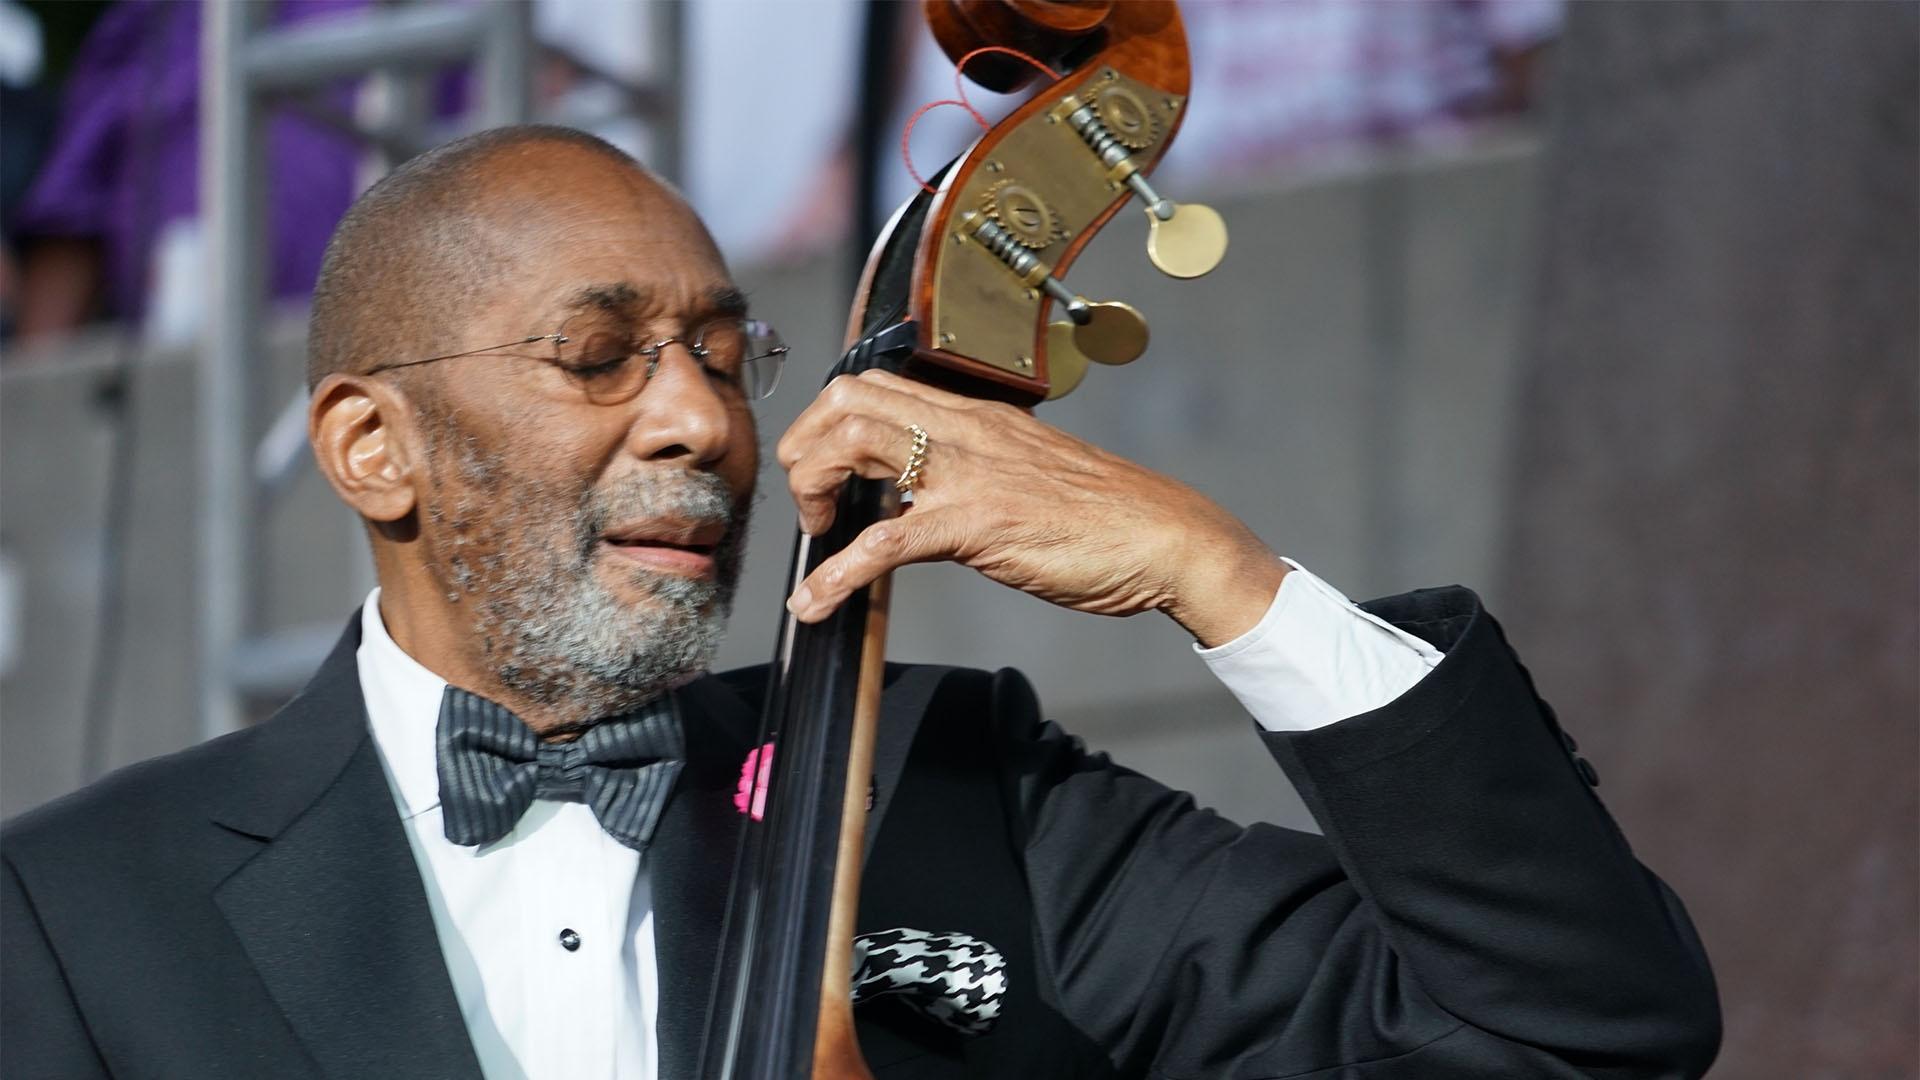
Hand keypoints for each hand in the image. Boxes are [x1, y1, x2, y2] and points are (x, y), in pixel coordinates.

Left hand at [775, 370, 1288, 646]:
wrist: (1167, 536)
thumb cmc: (1108, 515)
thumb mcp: (1029, 472)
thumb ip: (977, 470)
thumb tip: (931, 494)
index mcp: (976, 414)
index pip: (875, 384)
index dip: (827, 420)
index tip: (822, 465)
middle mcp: (965, 429)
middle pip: (847, 399)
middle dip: (806, 446)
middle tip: (811, 499)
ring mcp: (967, 472)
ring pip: (853, 445)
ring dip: (812, 489)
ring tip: (815, 533)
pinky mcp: (973, 523)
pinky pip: (882, 544)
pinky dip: (834, 576)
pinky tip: (814, 604)